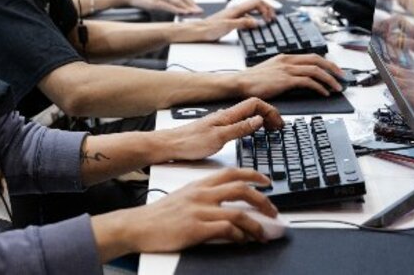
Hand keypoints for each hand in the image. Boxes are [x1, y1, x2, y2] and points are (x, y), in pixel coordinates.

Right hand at [98, 168, 278, 255]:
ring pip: (238, 212)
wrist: (140, 225)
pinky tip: (241, 241)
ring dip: (255, 224)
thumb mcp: (185, 196)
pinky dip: (239, 236)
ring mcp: (199, 210)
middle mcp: (202, 194)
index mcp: (200, 184)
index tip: (266, 181)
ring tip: (263, 234)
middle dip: (263, 200)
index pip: (232, 172)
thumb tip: (227, 203)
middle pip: (241, 189)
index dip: (254, 175)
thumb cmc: (161, 214)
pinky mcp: (196, 228)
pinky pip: (226, 229)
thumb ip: (206, 195)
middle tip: (273, 210)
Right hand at [126, 0, 201, 14]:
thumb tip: (178, 4)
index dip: (192, 1)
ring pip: (177, 1)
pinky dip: (177, 10)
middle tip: (199, 11)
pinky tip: (183, 14)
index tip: (197, 7)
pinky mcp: (154, 1)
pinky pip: (169, 6)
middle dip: (192, 5)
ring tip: (194, 14)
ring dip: (187, 8)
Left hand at [161, 98, 283, 160]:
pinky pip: (239, 123)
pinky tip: (251, 134)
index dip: (269, 110)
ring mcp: (220, 122)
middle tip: (278, 127)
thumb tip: (259, 119)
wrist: (169, 145)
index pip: (254, 104)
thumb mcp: (219, 138)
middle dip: (269, 114)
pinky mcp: (216, 130)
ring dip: (261, 119)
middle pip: (253, 108)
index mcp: (227, 115)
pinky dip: (251, 126)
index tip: (278, 123)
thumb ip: (240, 128)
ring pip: (246, 115)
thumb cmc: (189, 142)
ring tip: (270, 130)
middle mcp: (224, 116)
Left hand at [177, 0, 276, 42]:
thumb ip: (242, 22)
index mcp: (236, 9)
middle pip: (256, 3)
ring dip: (261, 13)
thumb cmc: (209, 29)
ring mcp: (234, 14)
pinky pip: (247, 15)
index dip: (266, 8)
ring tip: (266, 20)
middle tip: (272, 18)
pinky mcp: (231, 19)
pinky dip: (254, 18)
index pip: (256, 1)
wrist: (197, 31)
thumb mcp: (227, 26)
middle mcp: (236, 9)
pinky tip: (254, 25)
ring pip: (252, 9)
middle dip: (266, 9)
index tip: (270, 18)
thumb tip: (256, 22)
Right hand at [236, 53, 343, 97]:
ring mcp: (287, 69)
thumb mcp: (272, 71)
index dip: (326, 62)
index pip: (311, 56)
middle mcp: (288, 60)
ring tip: (337, 87)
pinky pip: (308, 81)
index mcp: (285, 57)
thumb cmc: (253, 80)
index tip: (334, 70)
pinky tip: (324, 93)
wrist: (241, 82)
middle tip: (342, 76)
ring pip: (316, 70)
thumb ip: (285, 71)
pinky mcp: (286, 80)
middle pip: (317, 60)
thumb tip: (300, 79)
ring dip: (330, 79)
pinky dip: (319, 87)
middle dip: (333, 68)